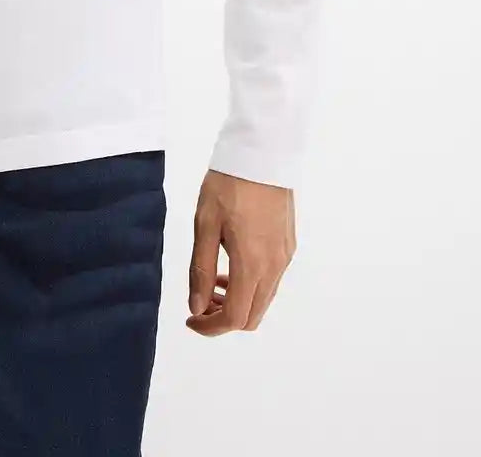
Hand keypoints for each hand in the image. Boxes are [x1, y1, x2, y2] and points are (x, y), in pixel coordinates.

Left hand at [186, 168, 295, 335]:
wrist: (262, 153)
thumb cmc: (228, 184)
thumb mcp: (204, 225)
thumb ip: (200, 269)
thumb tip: (196, 307)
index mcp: (252, 264)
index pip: (234, 318)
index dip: (210, 327)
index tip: (190, 320)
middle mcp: (274, 266)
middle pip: (252, 316)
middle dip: (223, 318)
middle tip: (199, 302)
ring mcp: (285, 256)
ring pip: (263, 299)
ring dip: (237, 301)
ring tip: (212, 279)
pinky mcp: (289, 245)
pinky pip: (271, 280)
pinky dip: (251, 285)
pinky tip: (232, 263)